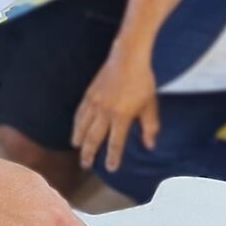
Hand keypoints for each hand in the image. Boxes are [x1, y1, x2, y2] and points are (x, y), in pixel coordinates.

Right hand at [73, 52, 159, 171]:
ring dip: (79, 139)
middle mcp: (105, 112)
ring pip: (83, 126)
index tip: (110, 168)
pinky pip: (80, 112)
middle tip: (85, 164)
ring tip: (77, 148)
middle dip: (89, 153)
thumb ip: (149, 126)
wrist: (127, 57)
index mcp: (122, 116)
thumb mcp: (150, 105)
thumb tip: (149, 145)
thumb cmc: (142, 81)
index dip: (113, 157)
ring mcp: (95, 102)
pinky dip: (76, 123)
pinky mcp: (89, 93)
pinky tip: (75, 128)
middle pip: (94, 138)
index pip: (116, 143)